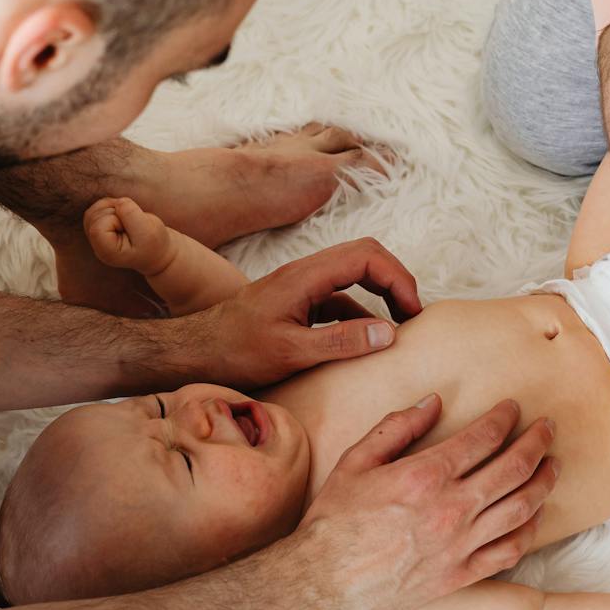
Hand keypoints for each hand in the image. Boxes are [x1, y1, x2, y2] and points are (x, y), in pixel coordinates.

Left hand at [84, 196, 172, 274]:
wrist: (157, 251)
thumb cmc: (154, 245)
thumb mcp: (147, 232)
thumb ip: (130, 214)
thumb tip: (117, 201)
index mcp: (107, 252)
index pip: (97, 228)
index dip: (115, 219)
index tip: (131, 228)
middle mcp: (97, 246)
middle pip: (95, 216)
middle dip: (115, 212)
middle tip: (133, 223)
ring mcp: (96, 237)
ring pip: (95, 209)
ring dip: (114, 207)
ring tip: (129, 219)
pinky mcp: (100, 226)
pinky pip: (99, 206)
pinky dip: (112, 205)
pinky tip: (124, 216)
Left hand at [184, 237, 423, 388]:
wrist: (195, 352)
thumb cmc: (235, 351)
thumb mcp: (291, 352)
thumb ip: (341, 342)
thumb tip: (388, 332)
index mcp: (306, 276)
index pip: (367, 257)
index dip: (398, 279)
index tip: (413, 312)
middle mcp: (306, 273)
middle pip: (365, 256)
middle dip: (396, 280)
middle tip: (414, 315)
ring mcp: (302, 287)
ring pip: (354, 276)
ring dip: (381, 296)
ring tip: (400, 328)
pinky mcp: (298, 303)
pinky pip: (339, 299)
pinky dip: (361, 314)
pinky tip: (368, 340)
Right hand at [292, 395, 559, 609]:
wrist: (326, 583)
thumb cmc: (334, 520)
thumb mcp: (356, 461)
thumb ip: (397, 428)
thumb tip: (434, 402)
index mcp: (425, 476)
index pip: (482, 438)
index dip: (504, 418)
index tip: (513, 408)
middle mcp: (451, 509)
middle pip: (513, 468)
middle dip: (536, 442)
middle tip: (548, 428)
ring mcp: (460, 545)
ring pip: (521, 507)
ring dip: (544, 481)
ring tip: (553, 465)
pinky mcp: (461, 574)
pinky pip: (509, 550)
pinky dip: (530, 529)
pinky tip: (536, 514)